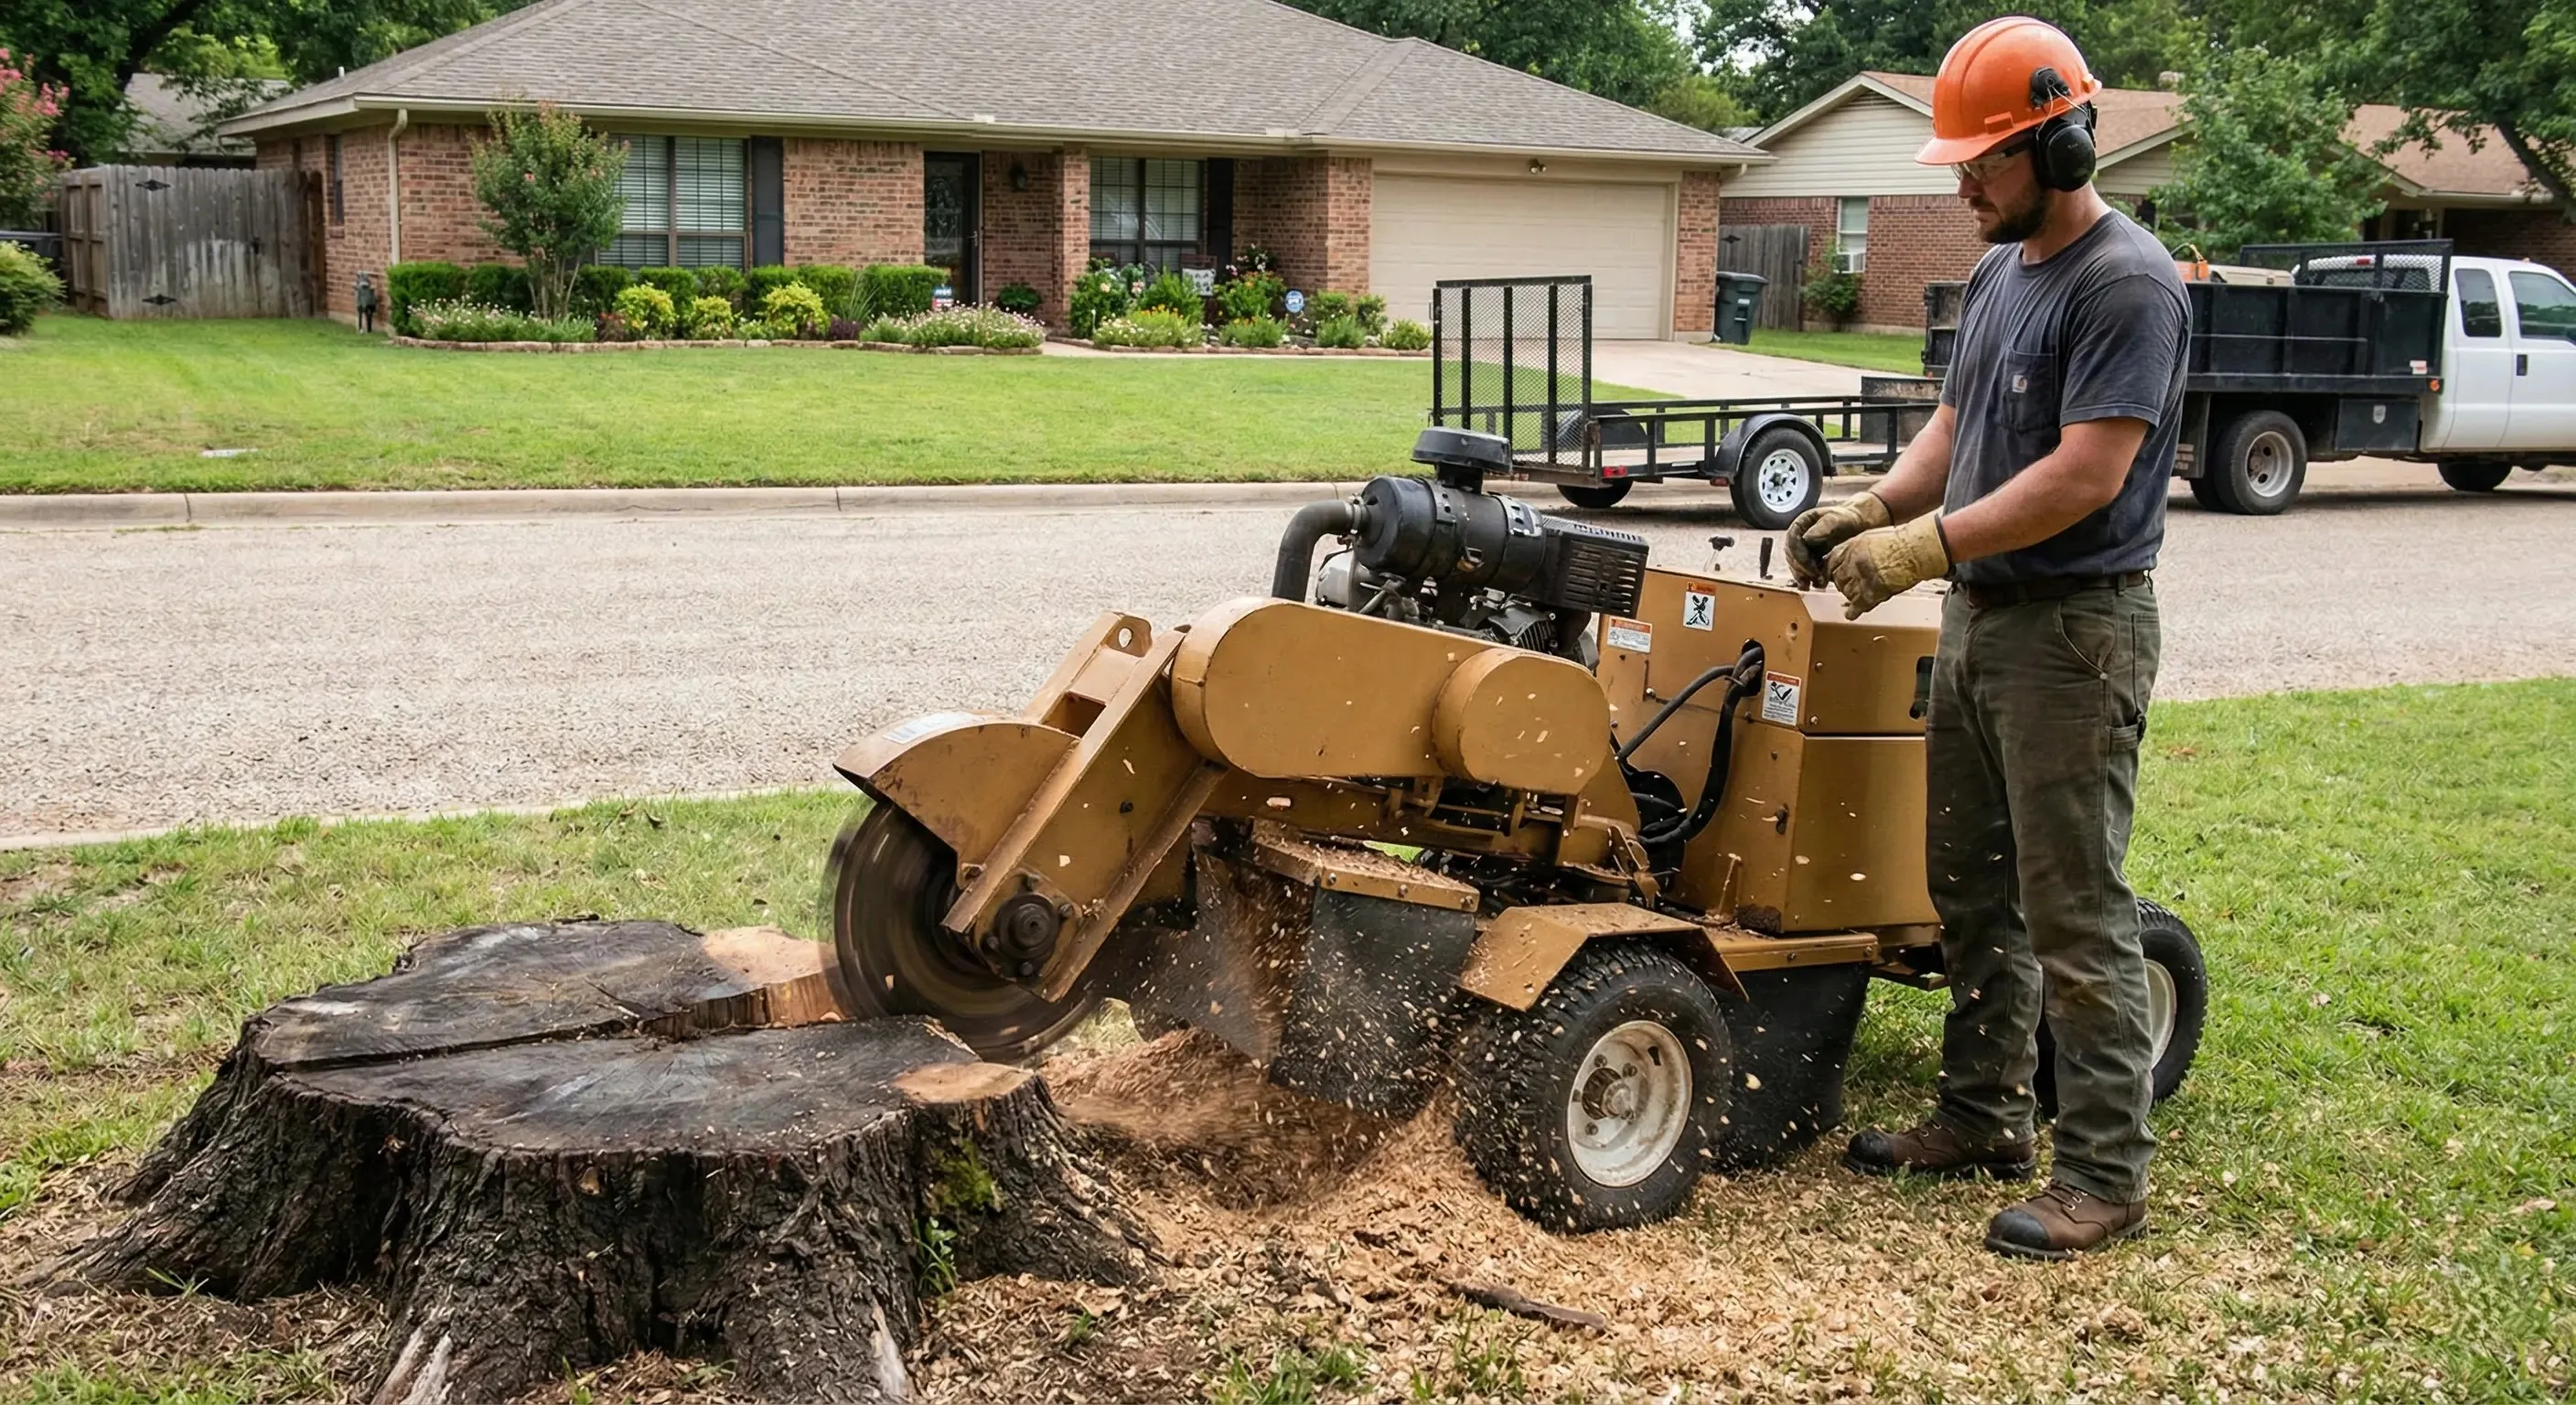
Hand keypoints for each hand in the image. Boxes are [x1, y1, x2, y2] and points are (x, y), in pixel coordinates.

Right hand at [1784, 491, 1890, 587]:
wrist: (1859, 524)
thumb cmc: (1848, 518)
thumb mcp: (1836, 519)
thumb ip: (1822, 527)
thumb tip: (1806, 539)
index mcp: (1802, 524)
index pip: (1792, 541)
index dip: (1798, 555)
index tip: (1810, 567)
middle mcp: (1799, 536)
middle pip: (1792, 555)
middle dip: (1801, 568)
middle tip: (1813, 578)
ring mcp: (1804, 548)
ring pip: (1796, 564)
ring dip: (1803, 576)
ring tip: (1813, 585)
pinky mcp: (1811, 559)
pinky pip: (1804, 570)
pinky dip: (1808, 578)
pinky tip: (1815, 585)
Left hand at [1825, 514, 1950, 617]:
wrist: (1915, 550)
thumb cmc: (1900, 541)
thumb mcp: (1870, 538)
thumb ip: (1856, 549)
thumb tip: (1848, 557)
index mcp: (1849, 548)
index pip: (1830, 563)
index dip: (1832, 570)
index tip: (1832, 575)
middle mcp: (1850, 564)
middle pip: (1837, 579)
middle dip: (1842, 583)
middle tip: (1850, 585)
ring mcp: (1859, 580)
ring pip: (1846, 593)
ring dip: (1851, 595)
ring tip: (1860, 594)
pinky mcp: (1870, 594)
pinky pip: (1856, 607)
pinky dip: (1853, 612)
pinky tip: (1851, 615)